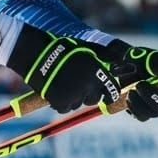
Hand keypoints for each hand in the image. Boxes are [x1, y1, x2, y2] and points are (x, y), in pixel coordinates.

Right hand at [8, 26, 122, 113]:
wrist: (38, 55)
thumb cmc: (63, 49)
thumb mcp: (87, 50)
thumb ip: (103, 59)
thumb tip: (119, 63)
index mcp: (97, 73)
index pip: (112, 91)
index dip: (109, 94)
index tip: (106, 96)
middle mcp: (89, 86)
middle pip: (94, 99)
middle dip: (89, 95)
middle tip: (78, 86)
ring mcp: (75, 96)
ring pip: (78, 104)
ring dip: (73, 97)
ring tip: (63, 83)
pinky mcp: (61, 104)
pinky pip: (65, 108)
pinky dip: (61, 102)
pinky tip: (55, 89)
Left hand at [105, 41, 157, 121]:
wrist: (125, 64)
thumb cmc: (145, 60)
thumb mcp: (155, 61)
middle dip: (153, 97)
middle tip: (140, 84)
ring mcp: (157, 107)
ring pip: (153, 113)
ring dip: (141, 101)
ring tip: (132, 88)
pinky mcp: (143, 112)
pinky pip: (141, 116)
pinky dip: (134, 106)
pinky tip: (129, 94)